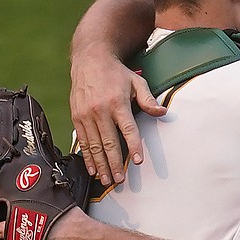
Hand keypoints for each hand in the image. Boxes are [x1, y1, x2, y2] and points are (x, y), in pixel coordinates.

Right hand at [70, 51, 165, 185]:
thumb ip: (148, 99)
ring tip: (107, 180)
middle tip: (120, 180)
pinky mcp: (77, 117)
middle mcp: (100, 110)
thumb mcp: (136, 82)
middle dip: (115, 163)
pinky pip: (83, 141)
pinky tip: (92, 169)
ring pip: (94, 145)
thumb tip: (162, 112)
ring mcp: (86, 114)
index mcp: (118, 102)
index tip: (138, 161)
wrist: (90, 59)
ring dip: (101, 165)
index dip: (133, 146)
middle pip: (109, 142)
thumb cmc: (116, 73)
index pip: (128, 129)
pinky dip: (87, 157)